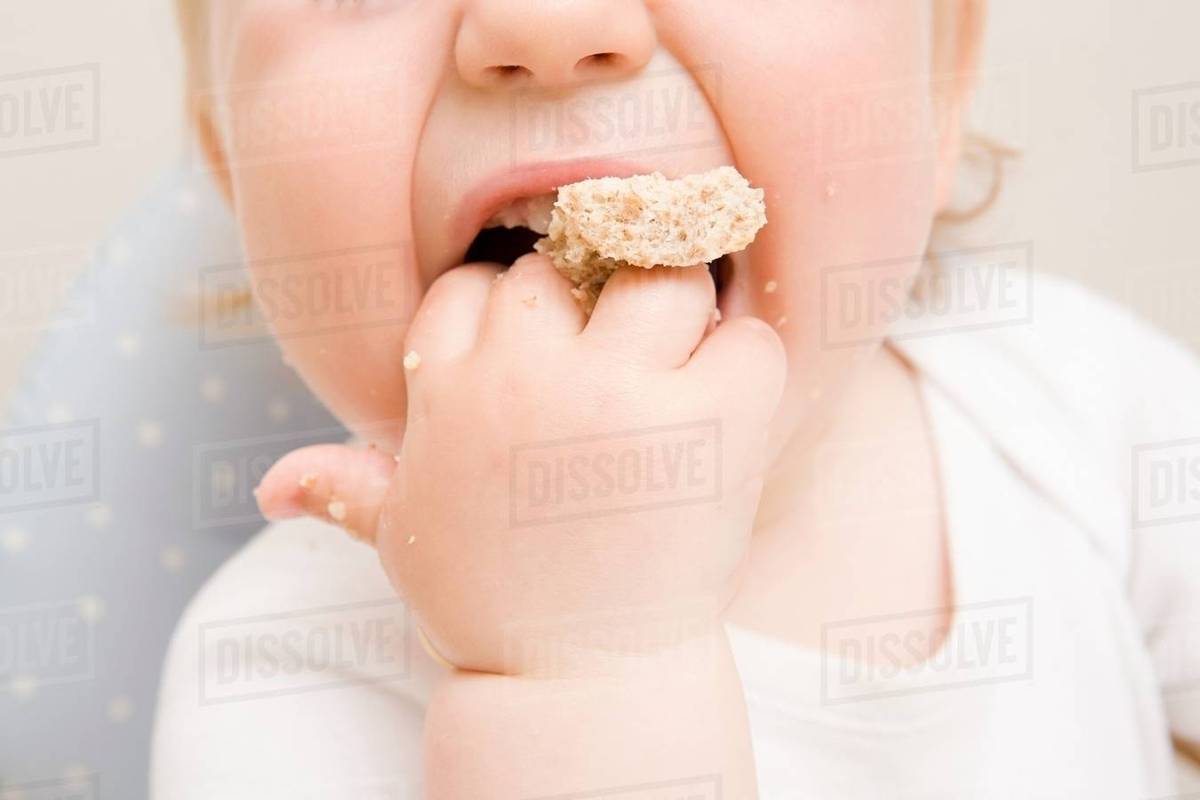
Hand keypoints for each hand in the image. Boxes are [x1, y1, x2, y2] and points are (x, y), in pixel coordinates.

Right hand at [256, 253, 784, 674]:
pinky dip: (747, 362)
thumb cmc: (490, 603)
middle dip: (585, 308)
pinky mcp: (707, 421)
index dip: (508, 316)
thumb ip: (345, 490)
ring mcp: (620, 392)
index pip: (472, 287)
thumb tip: (270, 485)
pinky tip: (721, 409)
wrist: (576, 681)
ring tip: (672, 372)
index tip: (534, 359)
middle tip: (611, 367)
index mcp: (448, 390)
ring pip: (661, 280)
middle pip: (563, 271)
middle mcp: (526, 376)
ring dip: (674, 315)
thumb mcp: (403, 539)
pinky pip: (749, 340)